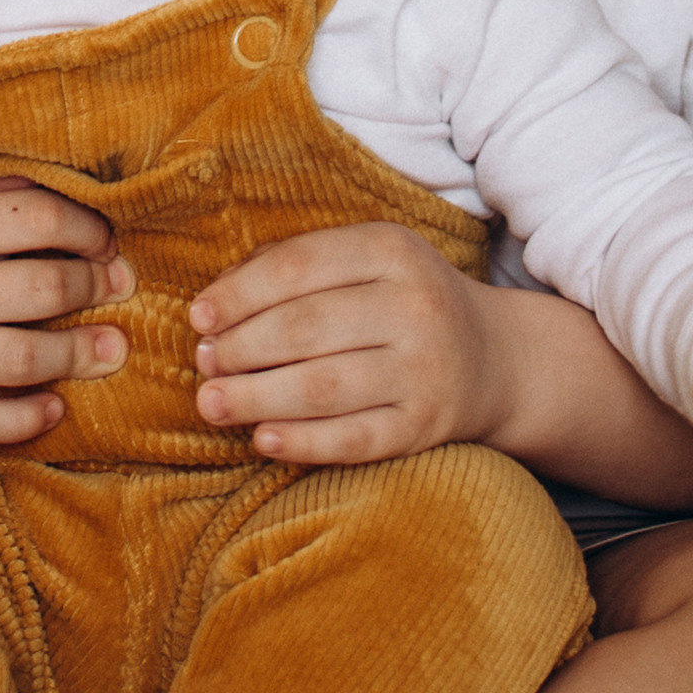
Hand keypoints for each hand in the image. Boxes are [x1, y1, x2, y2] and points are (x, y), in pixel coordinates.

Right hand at [0, 157, 134, 445]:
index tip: (104, 237)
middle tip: (118, 284)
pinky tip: (55, 407)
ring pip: (23, 361)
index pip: (40, 222)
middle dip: (95, 285)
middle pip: (43, 290)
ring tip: (112, 347)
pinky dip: (24, 421)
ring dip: (80, 356)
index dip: (89, 229)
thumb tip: (67, 184)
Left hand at [189, 223, 508, 467]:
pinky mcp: (425, 426)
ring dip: (256, 397)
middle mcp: (415, 307)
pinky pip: (354, 439)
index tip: (199, 317)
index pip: (300, 267)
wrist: (494, 358)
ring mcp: (424, 370)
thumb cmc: (400, 302)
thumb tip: (216, 302)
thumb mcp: (365, 261)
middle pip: (306, 327)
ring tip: (213, 402)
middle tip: (204, 363)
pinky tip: (262, 437)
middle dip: (241, 348)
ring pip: (324, 387)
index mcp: (393, 251)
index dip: (240, 293)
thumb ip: (292, 266)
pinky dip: (303, 441)